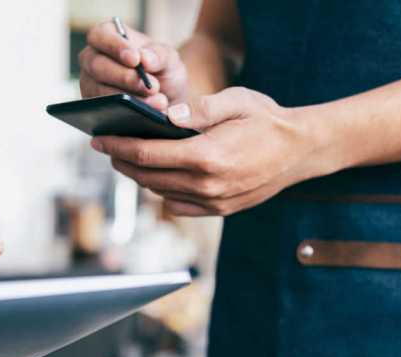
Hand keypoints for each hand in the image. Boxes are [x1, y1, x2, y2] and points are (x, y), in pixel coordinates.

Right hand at [79, 20, 188, 110]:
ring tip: (159, 102)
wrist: (166, 95)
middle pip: (98, 67)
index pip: (100, 36)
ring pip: (101, 93)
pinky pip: (107, 112)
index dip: (115, 47)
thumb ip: (159, 55)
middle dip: (126, 78)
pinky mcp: (95, 108)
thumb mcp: (167, 57)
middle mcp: (91, 60)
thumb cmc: (160, 68)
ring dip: (131, 99)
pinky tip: (148, 115)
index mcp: (105, 37)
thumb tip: (145, 59)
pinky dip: (129, 114)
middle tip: (152, 86)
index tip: (135, 59)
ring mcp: (90, 85)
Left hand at [91, 87, 336, 215]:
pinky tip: (157, 176)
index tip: (99, 140)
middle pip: (147, 176)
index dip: (118, 146)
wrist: (302, 152)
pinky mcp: (220, 210)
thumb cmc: (267, 121)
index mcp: (206, 156)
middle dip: (122, 161)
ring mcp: (213, 201)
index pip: (147, 153)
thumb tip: (164, 115)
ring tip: (128, 159)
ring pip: (160, 192)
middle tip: (107, 148)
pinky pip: (178, 206)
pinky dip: (162, 192)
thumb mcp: (237, 102)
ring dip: (140, 176)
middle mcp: (206, 184)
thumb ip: (199, 109)